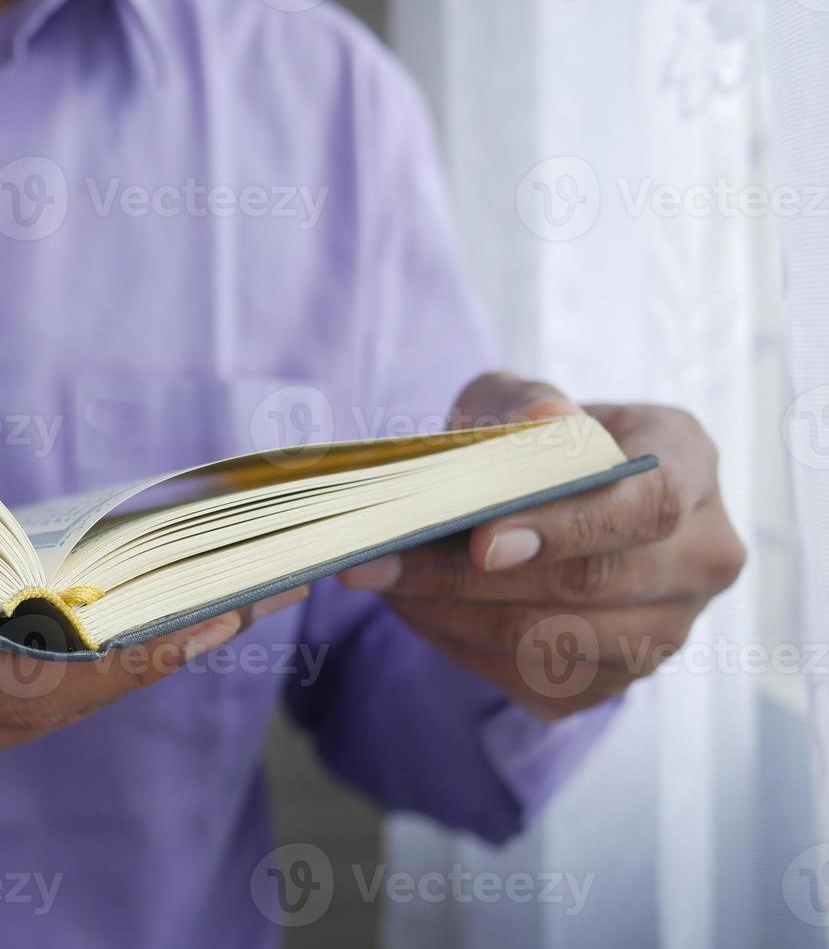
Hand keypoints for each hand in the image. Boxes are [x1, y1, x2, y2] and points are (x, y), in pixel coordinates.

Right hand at [0, 514, 305, 799]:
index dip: (80, 654)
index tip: (171, 615)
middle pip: (42, 704)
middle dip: (144, 655)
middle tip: (245, 589)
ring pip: (45, 711)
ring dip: (131, 663)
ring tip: (223, 599)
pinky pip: (27, 706)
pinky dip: (88, 668)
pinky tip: (141, 620)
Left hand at [339, 372, 745, 717]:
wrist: (534, 500)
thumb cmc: (524, 440)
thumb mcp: (516, 400)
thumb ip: (528, 404)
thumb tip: (545, 423)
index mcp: (689, 465)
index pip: (648, 507)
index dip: (567, 528)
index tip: (482, 541)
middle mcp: (700, 554)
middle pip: (593, 583)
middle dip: (470, 577)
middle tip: (380, 563)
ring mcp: (667, 628)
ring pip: (558, 641)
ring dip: (453, 615)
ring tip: (381, 581)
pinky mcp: (617, 680)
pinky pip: (535, 679)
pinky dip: (459, 644)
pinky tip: (412, 607)